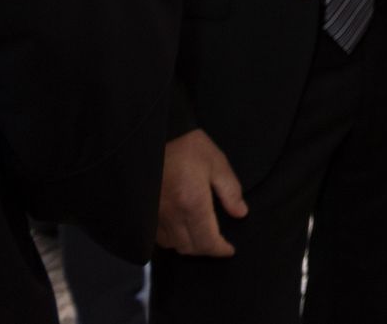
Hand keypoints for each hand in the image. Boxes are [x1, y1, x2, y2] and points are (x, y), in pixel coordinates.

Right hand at [156, 129, 247, 255]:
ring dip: (190, 246)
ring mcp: (155, 216)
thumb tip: (241, 213)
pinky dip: (173, 240)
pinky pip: (158, 238)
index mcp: (193, 203)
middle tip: (219, 244)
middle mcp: (172, 215)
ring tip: (203, 238)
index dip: (220, 250)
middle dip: (207, 250)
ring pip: (173, 245)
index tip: (229, 250)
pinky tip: (182, 230)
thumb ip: (231, 191)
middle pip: (189, 248)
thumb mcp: (217, 163)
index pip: (207, 241)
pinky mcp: (145, 213)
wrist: (153, 137)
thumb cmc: (188, 147)